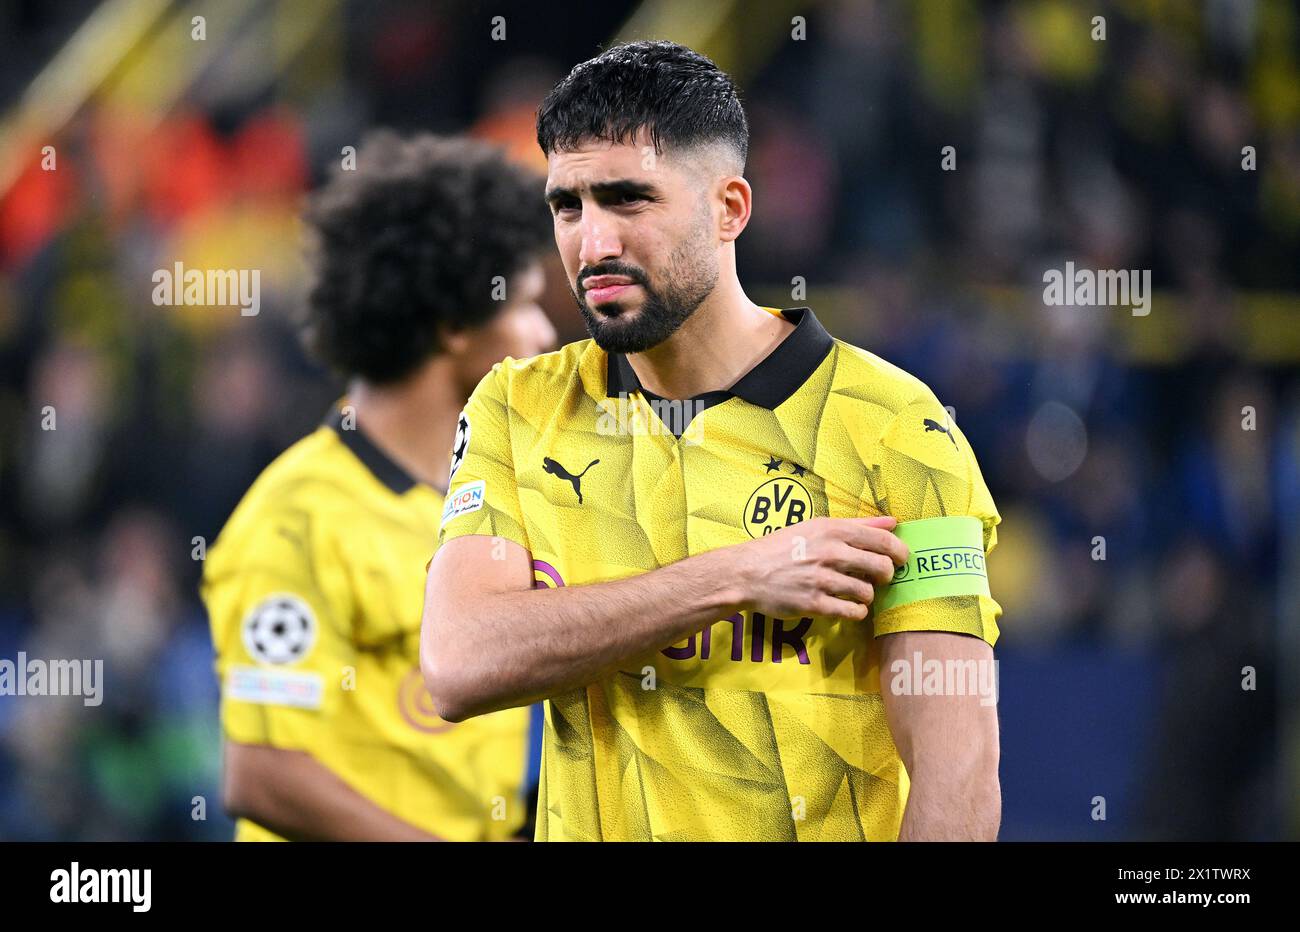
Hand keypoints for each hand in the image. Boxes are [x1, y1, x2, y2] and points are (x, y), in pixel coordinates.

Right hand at [726, 516, 908, 620]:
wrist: (747, 572)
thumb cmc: (782, 547)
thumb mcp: (817, 527)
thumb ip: (858, 525)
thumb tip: (893, 522)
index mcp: (833, 530)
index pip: (884, 542)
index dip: (900, 553)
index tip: (900, 560)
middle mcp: (831, 553)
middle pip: (882, 568)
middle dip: (885, 576)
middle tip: (876, 578)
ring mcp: (823, 580)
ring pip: (868, 592)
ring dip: (867, 595)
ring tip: (854, 592)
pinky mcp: (815, 604)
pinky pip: (852, 612)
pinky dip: (856, 611)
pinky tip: (847, 606)